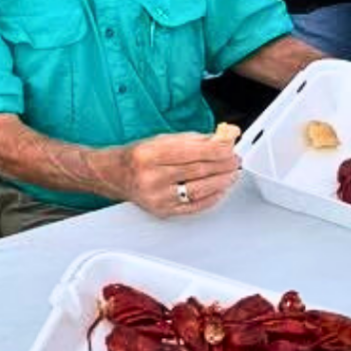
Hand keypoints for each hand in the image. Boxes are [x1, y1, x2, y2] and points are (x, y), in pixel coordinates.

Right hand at [118, 132, 240, 217]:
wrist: (115, 175)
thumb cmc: (139, 156)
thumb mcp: (161, 139)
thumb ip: (193, 140)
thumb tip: (222, 139)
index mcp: (150, 154)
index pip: (192, 152)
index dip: (217, 150)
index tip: (231, 147)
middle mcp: (151, 177)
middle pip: (198, 171)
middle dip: (223, 165)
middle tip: (235, 160)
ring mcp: (157, 197)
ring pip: (199, 190)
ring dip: (221, 181)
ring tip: (231, 174)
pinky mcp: (162, 211)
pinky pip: (194, 206)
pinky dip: (211, 197)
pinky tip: (219, 189)